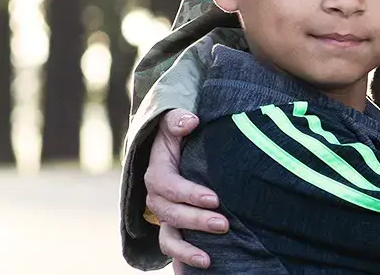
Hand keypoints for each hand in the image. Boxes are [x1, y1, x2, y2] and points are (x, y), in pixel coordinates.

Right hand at [144, 109, 224, 267]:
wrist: (176, 152)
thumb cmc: (178, 136)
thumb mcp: (174, 123)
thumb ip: (177, 120)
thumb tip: (190, 121)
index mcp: (156, 172)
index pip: (166, 185)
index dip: (188, 194)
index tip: (214, 198)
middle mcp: (156, 197)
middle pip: (169, 214)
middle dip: (195, 221)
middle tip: (223, 224)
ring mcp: (164, 216)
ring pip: (167, 237)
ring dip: (186, 250)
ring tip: (208, 260)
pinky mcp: (174, 228)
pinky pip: (172, 248)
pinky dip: (182, 262)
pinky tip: (203, 268)